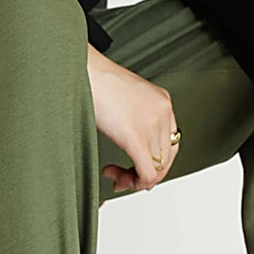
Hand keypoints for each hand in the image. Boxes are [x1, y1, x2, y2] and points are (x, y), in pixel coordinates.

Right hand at [87, 44, 178, 192]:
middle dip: (143, 175)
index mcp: (162, 102)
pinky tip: (112, 173)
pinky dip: (131, 182)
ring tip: (114, 175)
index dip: (153, 163)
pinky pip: (146, 174)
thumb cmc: (95, 81)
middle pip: (165, 160)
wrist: (83, 70)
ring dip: (133, 179)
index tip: (135, 168)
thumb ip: (135, 121)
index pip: (170, 144)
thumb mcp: (124, 100)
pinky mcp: (137, 138)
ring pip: (156, 170)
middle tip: (123, 179)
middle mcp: (163, 113)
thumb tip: (132, 145)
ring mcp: (153, 125)